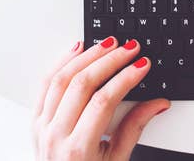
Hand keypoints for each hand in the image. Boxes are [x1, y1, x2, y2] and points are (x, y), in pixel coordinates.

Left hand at [33, 37, 169, 160]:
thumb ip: (135, 129)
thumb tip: (157, 103)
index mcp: (78, 148)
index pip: (103, 101)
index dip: (125, 78)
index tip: (141, 65)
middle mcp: (56, 135)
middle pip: (81, 84)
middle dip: (109, 60)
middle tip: (129, 49)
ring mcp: (43, 126)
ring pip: (61, 79)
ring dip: (86, 57)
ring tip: (108, 45)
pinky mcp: (36, 120)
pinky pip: (46, 84)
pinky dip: (62, 63)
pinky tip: (77, 50)